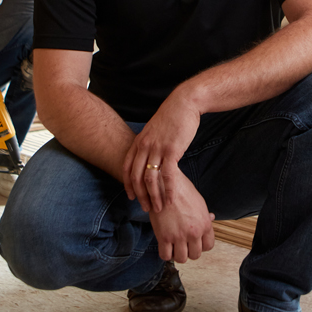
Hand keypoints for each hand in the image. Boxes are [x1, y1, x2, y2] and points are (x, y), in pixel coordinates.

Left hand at [122, 89, 199, 211]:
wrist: (184, 103)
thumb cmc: (172, 117)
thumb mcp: (154, 130)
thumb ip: (149, 143)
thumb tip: (150, 157)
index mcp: (139, 142)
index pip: (127, 167)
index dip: (127, 184)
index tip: (131, 197)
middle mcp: (145, 146)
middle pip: (136, 177)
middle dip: (140, 195)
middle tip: (145, 208)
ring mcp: (157, 149)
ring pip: (150, 179)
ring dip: (154, 196)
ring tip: (159, 208)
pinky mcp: (172, 151)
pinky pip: (167, 175)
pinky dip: (169, 190)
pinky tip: (171, 200)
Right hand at [146, 170, 215, 262]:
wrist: (164, 182)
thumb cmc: (181, 189)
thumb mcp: (198, 201)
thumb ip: (204, 214)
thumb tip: (211, 218)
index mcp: (205, 224)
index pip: (208, 246)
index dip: (200, 245)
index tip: (194, 241)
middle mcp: (194, 232)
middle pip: (195, 255)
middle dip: (189, 251)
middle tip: (182, 243)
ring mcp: (179, 236)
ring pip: (181, 259)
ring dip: (177, 254)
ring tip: (173, 245)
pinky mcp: (164, 237)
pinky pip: (166, 256)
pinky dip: (165, 253)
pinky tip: (164, 245)